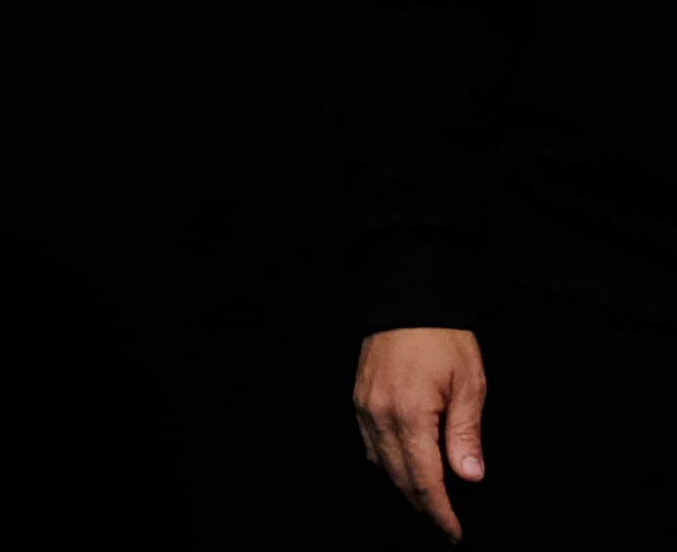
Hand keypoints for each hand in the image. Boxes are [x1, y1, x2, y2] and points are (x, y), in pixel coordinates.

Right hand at [355, 328, 486, 540]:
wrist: (406, 299)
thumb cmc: (443, 338)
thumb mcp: (469, 384)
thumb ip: (466, 433)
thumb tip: (469, 476)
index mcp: (410, 414)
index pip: (424, 479)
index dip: (440, 511)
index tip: (454, 532)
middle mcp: (379, 415)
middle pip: (399, 478)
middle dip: (423, 507)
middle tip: (445, 526)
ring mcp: (364, 407)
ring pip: (380, 464)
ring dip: (405, 488)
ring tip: (430, 503)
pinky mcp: (359, 398)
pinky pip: (369, 444)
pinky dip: (387, 464)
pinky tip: (404, 468)